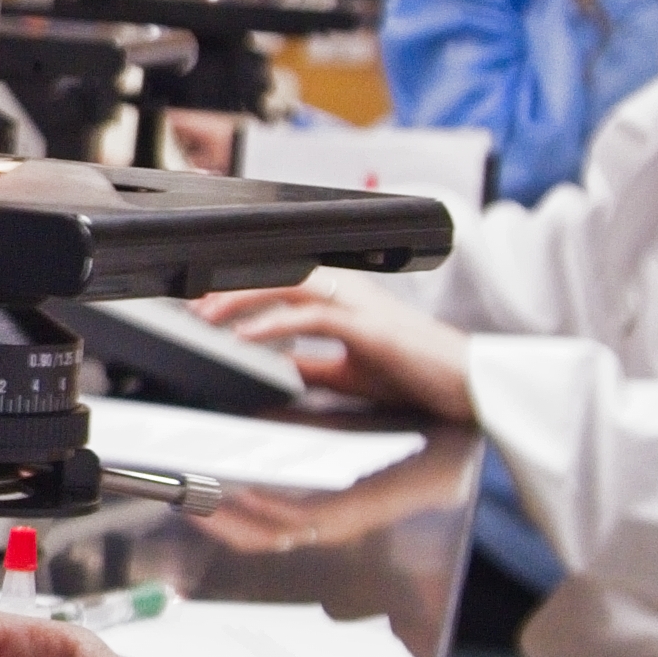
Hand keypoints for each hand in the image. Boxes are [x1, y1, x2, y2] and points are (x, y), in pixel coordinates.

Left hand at [207, 267, 471, 427]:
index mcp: (344, 298)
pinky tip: (246, 339)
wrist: (465, 384)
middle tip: (192, 306)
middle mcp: (349, 291)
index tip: (203, 304)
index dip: (240, 287)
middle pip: (278, 272)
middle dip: (230, 287)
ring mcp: (360, 304)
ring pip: (289, 283)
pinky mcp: (369, 326)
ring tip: (207, 318)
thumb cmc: (417, 373)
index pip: (282, 279)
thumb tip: (274, 367)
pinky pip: (311, 316)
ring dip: (242, 300)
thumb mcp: (349, 371)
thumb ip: (311, 364)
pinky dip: (272, 325)